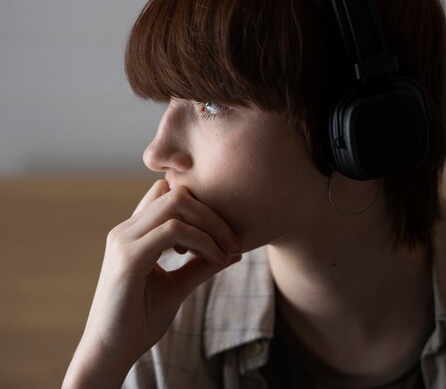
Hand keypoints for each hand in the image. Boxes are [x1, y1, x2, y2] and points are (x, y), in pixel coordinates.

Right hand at [63, 180, 242, 387]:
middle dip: (213, 214)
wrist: (111, 351)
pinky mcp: (129, 258)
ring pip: (177, 204)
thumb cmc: (141, 319)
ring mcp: (125, 240)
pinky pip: (173, 231)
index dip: (201, 206)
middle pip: (178, 193)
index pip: (168, 194)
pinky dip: (203, 241)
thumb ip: (201, 265)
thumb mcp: (179, 285)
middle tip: (235, 242)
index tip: (223, 236)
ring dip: (211, 225)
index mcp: (134, 233)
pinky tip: (217, 260)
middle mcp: (126, 230)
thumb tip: (235, 252)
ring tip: (228, 252)